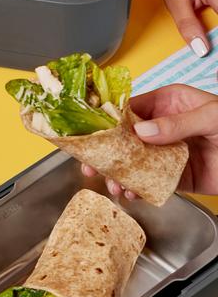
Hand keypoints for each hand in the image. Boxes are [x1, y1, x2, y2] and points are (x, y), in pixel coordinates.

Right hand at [82, 84, 217, 196]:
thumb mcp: (212, 118)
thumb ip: (177, 123)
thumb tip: (142, 130)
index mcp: (170, 103)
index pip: (131, 108)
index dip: (109, 120)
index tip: (93, 134)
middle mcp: (163, 126)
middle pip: (125, 138)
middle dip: (107, 152)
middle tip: (91, 165)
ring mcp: (166, 152)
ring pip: (133, 162)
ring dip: (119, 174)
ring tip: (113, 185)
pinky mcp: (174, 176)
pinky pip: (149, 181)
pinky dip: (136, 188)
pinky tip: (130, 193)